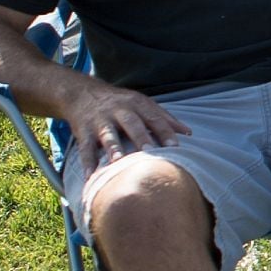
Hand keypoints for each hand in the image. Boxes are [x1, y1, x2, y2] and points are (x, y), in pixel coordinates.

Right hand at [67, 83, 186, 171]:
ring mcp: (100, 120)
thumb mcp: (141, 104)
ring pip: (107, 134)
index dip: (165, 131)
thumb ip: (164, 118)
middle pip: (132, 124)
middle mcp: (119, 110)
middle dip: (141, 138)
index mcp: (136, 104)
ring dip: (113, 148)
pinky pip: (85, 147)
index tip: (176, 146)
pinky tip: (90, 177)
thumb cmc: (120, 103)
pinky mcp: (83, 131)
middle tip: (150, 152)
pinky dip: (87, 162)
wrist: (82, 92)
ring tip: (117, 162)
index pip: (154, 117)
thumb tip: (188, 132)